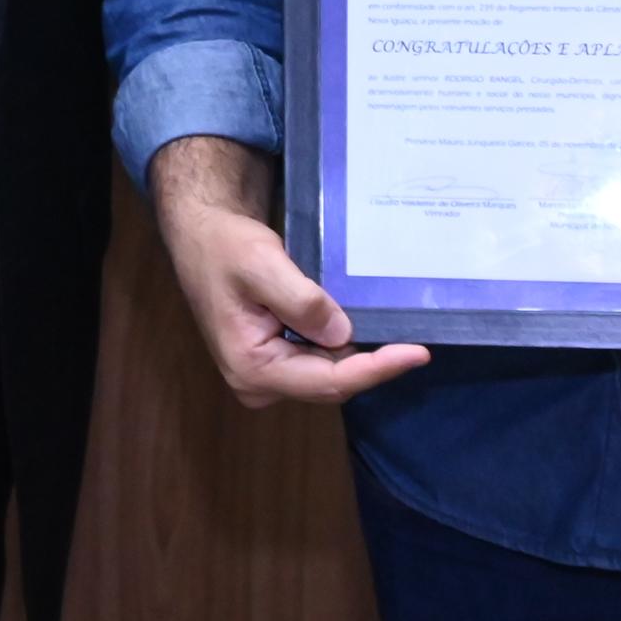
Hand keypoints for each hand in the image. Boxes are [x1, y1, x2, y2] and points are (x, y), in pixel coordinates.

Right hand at [148, 134, 427, 407]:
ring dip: (360, 356)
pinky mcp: (273, 362)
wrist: (202, 236)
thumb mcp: (262, 264)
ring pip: (328, 375)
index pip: (328, 380)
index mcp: (252, 368)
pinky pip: (319, 362)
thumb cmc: (226, 247)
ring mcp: (265, 376)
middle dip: (371, 364)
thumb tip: (343, 333)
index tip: (418, 353)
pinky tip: (365, 328)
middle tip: (414, 340)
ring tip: (396, 334)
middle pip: (331, 383)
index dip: (376, 369)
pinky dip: (343, 347)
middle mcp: (258, 383)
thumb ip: (301, 302)